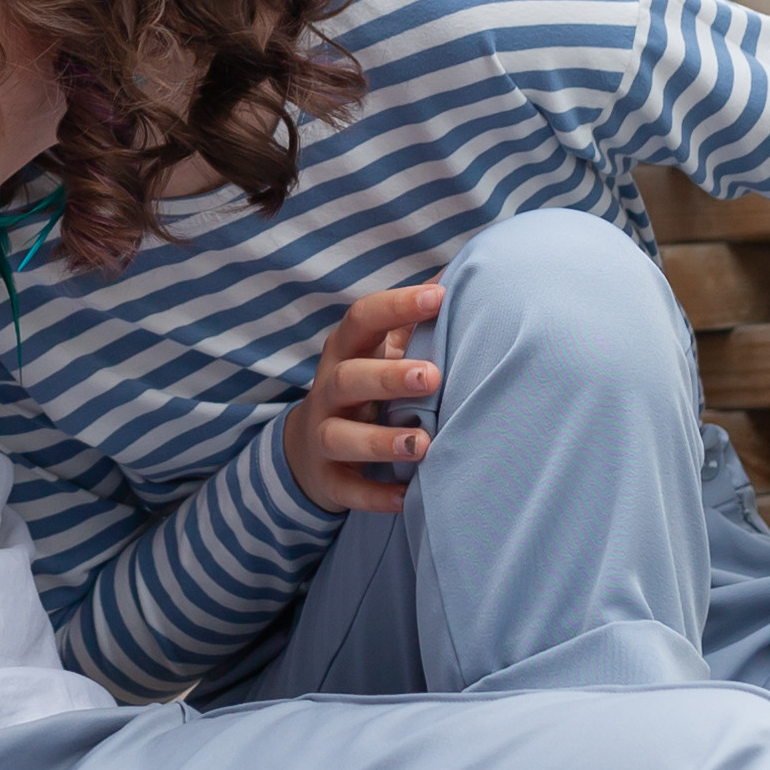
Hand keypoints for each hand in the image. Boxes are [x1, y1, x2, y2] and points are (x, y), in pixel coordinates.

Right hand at [281, 282, 444, 514]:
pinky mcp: (328, 479)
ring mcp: (324, 436)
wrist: (312, 451)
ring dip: (380, 440)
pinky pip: (346, 490)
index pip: (362, 319)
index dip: (397, 306)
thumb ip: (411, 320)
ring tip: (423, 444)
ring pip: (340, 436)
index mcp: (346, 352)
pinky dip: (375, 495)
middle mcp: (329, 391)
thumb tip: (458, 272)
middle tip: (432, 375)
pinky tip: (407, 496)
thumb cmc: (365, 389)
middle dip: (387, 376)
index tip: (439, 297)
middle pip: (348, 377)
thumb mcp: (378, 351)